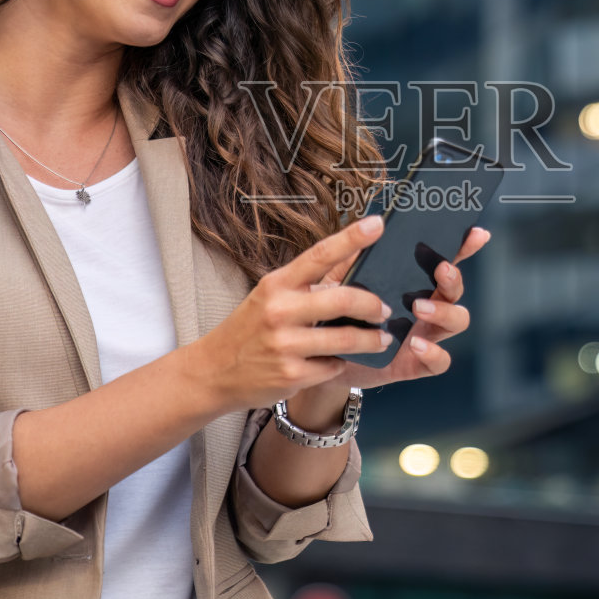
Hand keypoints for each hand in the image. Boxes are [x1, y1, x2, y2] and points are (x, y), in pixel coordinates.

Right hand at [189, 216, 396, 412]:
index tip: (378, 224)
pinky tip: (334, 361)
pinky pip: (333, 366)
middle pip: (343, 300)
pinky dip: (339, 364)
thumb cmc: (249, 329)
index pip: (319, 255)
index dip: (351, 238)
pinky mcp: (291, 375)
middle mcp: (280, 311)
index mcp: (277, 284)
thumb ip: (307, 282)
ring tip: (381, 339)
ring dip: (371, 340)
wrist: (213, 371)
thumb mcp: (270, 296)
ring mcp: (285, 345)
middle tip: (386, 310)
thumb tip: (351, 259)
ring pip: (346, 339)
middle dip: (373, 305)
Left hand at [307, 225, 490, 391]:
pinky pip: (440, 361)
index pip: (444, 261)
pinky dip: (434, 352)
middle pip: (455, 289)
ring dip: (444, 311)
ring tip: (419, 307)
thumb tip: (369, 225)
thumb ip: (355, 257)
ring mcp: (425, 335)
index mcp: (414, 283)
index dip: (464, 247)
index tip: (476, 233)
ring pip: (457, 321)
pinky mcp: (415, 364)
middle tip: (441, 270)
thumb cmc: (337, 313)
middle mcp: (427, 307)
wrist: (323, 356)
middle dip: (454, 278)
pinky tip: (416, 344)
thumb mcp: (342, 281)